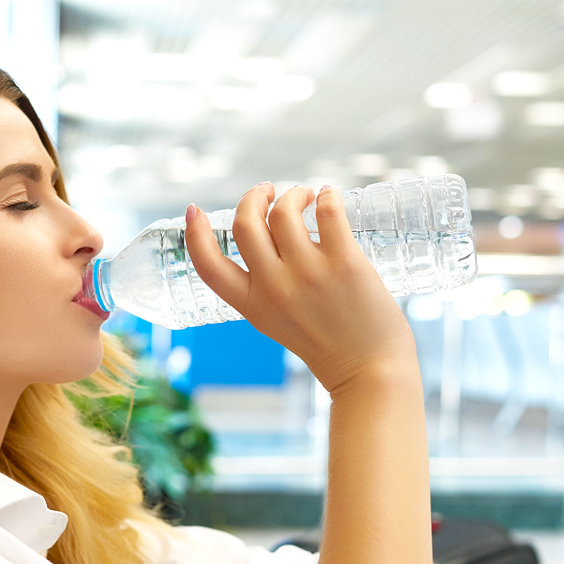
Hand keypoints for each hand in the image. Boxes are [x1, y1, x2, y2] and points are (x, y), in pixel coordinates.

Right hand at [184, 183, 416, 392]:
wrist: (369, 372)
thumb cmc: (330, 347)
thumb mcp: (278, 323)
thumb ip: (266, 289)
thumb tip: (271, 239)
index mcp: (253, 305)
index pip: (207, 265)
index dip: (194, 233)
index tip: (194, 210)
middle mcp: (274, 287)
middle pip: (245, 224)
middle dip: (252, 197)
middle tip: (269, 191)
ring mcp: (308, 273)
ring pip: (283, 211)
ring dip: (293, 194)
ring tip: (307, 196)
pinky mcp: (344, 263)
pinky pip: (328, 211)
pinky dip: (327, 196)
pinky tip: (330, 196)